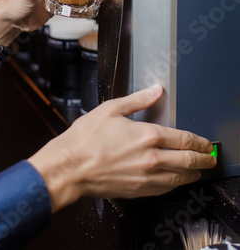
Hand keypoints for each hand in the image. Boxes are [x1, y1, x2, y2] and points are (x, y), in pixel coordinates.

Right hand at [28, 85, 215, 211]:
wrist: (71, 167)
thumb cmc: (86, 138)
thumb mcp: (111, 109)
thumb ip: (138, 99)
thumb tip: (155, 90)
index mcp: (147, 135)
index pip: (184, 139)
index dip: (199, 141)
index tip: (205, 142)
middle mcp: (151, 158)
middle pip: (188, 160)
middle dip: (203, 159)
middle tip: (210, 157)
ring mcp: (146, 177)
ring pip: (180, 178)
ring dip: (193, 173)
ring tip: (198, 170)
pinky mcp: (138, 190)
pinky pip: (165, 189)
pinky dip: (176, 184)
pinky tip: (176, 180)